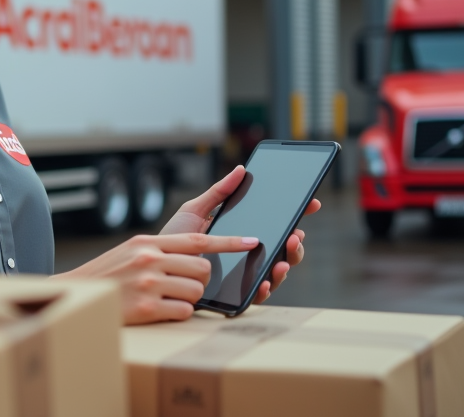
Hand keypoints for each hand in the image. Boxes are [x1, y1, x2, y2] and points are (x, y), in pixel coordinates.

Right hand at [53, 232, 260, 323]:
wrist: (79, 294)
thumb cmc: (109, 274)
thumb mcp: (131, 249)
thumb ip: (161, 248)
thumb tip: (197, 252)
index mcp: (148, 242)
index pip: (197, 239)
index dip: (229, 241)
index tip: (252, 241)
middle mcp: (149, 259)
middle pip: (203, 268)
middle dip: (201, 279)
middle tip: (184, 284)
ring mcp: (147, 284)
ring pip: (196, 291)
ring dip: (189, 298)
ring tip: (167, 299)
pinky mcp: (145, 309)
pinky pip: (183, 311)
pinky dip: (178, 313)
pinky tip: (160, 311)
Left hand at [159, 164, 319, 303]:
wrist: (153, 266)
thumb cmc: (173, 239)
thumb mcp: (194, 210)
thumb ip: (218, 192)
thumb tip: (240, 169)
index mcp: (243, 232)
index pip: (277, 223)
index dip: (297, 214)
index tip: (310, 203)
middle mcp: (248, 254)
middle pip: (284, 249)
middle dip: (296, 241)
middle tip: (295, 233)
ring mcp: (244, 274)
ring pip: (277, 271)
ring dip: (288, 263)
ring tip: (285, 257)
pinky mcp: (234, 294)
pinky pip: (256, 294)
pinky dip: (266, 288)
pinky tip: (266, 280)